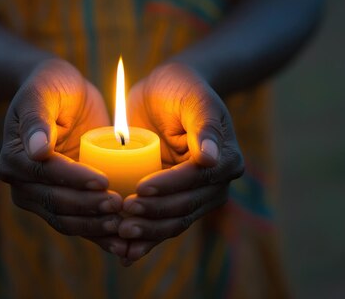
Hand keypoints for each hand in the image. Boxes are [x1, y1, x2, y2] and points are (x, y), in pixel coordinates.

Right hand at [0, 59, 127, 256]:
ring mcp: (41, 198)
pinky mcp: (62, 204)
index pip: (45, 174)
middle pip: (55, 203)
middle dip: (88, 208)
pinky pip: (79, 225)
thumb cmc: (50, 86)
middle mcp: (23, 184)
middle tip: (120, 205)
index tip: (103, 181)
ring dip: (94, 227)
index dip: (73, 180)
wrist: (61, 95)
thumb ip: (37, 119)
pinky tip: (122, 245)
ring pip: (66, 220)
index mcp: (15, 158)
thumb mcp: (42, 92)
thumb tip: (36, 151)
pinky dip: (98, 236)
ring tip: (123, 226)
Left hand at [119, 63, 243, 264]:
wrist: (167, 94)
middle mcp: (215, 184)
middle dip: (154, 216)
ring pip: (174, 223)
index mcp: (225, 159)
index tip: (139, 188)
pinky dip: (145, 242)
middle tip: (122, 219)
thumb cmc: (182, 89)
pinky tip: (124, 255)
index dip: (169, 187)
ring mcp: (196, 197)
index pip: (196, 180)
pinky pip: (162, 226)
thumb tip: (212, 158)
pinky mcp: (174, 203)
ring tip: (119, 237)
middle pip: (185, 207)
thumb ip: (204, 126)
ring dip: (148, 234)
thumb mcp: (194, 99)